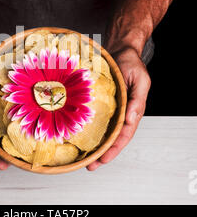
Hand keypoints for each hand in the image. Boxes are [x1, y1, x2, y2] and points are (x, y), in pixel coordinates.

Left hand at [87, 47, 150, 170]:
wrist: (119, 50)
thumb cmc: (131, 64)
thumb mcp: (140, 80)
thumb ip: (138, 100)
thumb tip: (132, 120)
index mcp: (132, 110)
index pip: (124, 135)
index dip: (114, 149)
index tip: (102, 160)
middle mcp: (120, 112)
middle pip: (111, 137)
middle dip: (101, 153)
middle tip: (89, 166)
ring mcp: (109, 108)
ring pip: (101, 130)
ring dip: (92, 144)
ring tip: (81, 158)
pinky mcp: (98, 101)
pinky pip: (92, 116)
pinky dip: (86, 127)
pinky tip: (76, 134)